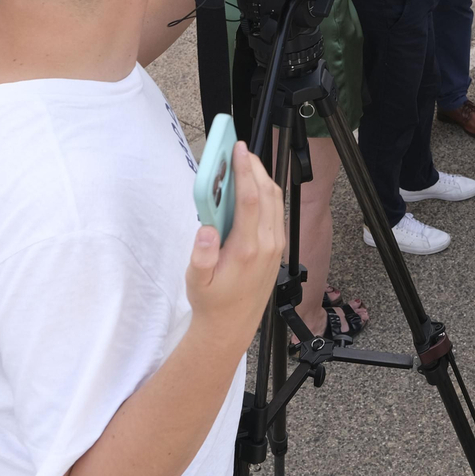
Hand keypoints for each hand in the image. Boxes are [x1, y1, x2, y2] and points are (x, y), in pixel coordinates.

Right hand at [184, 142, 283, 340]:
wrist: (232, 326)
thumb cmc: (213, 301)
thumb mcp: (197, 281)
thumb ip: (201, 256)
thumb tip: (205, 229)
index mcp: (247, 249)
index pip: (249, 200)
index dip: (244, 171)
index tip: (237, 150)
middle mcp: (267, 243)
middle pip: (266, 193)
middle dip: (254, 167)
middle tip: (238, 149)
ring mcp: (276, 244)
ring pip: (274, 200)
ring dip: (261, 177)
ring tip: (244, 162)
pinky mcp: (277, 246)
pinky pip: (275, 210)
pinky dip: (265, 192)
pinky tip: (251, 186)